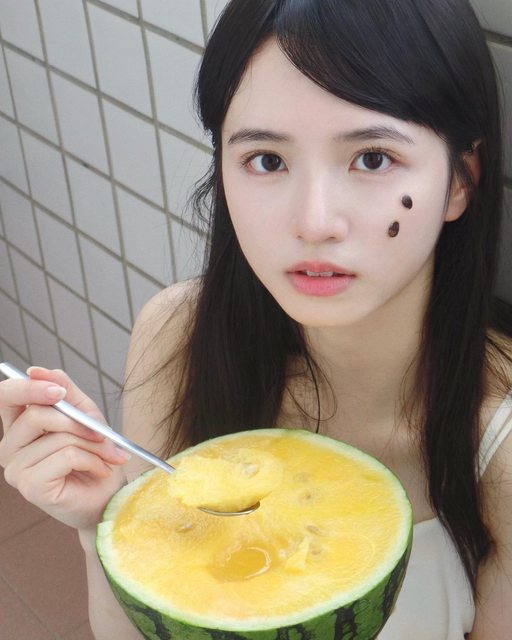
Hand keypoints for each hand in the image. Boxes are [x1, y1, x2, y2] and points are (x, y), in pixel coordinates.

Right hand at [0, 366, 129, 530]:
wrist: (110, 495)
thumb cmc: (95, 454)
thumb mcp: (83, 412)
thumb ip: (63, 388)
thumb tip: (36, 370)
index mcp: (18, 426)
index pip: (6, 395)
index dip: (30, 387)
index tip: (60, 392)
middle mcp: (10, 447)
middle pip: (36, 415)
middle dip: (78, 422)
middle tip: (101, 434)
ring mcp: (16, 470)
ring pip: (56, 436)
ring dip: (93, 444)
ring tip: (106, 456)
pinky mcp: (30, 487)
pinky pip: (66, 456)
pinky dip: (92, 459)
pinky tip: (100, 470)